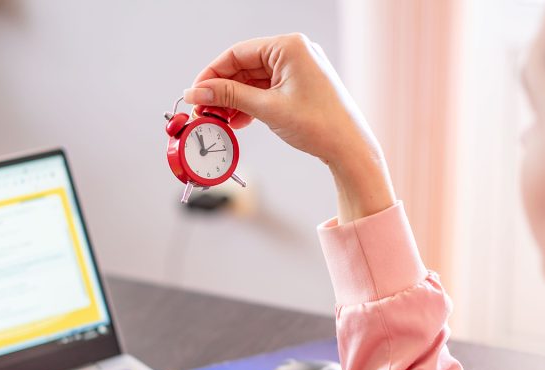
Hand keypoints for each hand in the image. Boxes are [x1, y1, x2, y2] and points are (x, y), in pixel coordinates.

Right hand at [183, 33, 394, 222]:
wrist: (349, 149)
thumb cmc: (319, 125)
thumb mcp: (267, 108)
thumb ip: (229, 96)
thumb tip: (198, 91)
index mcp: (289, 46)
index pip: (238, 53)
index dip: (212, 73)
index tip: (195, 92)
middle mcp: (295, 52)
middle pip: (244, 66)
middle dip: (223, 90)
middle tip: (204, 110)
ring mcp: (298, 69)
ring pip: (254, 81)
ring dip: (235, 100)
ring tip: (219, 120)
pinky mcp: (300, 86)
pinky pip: (267, 90)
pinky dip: (251, 105)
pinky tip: (238, 121)